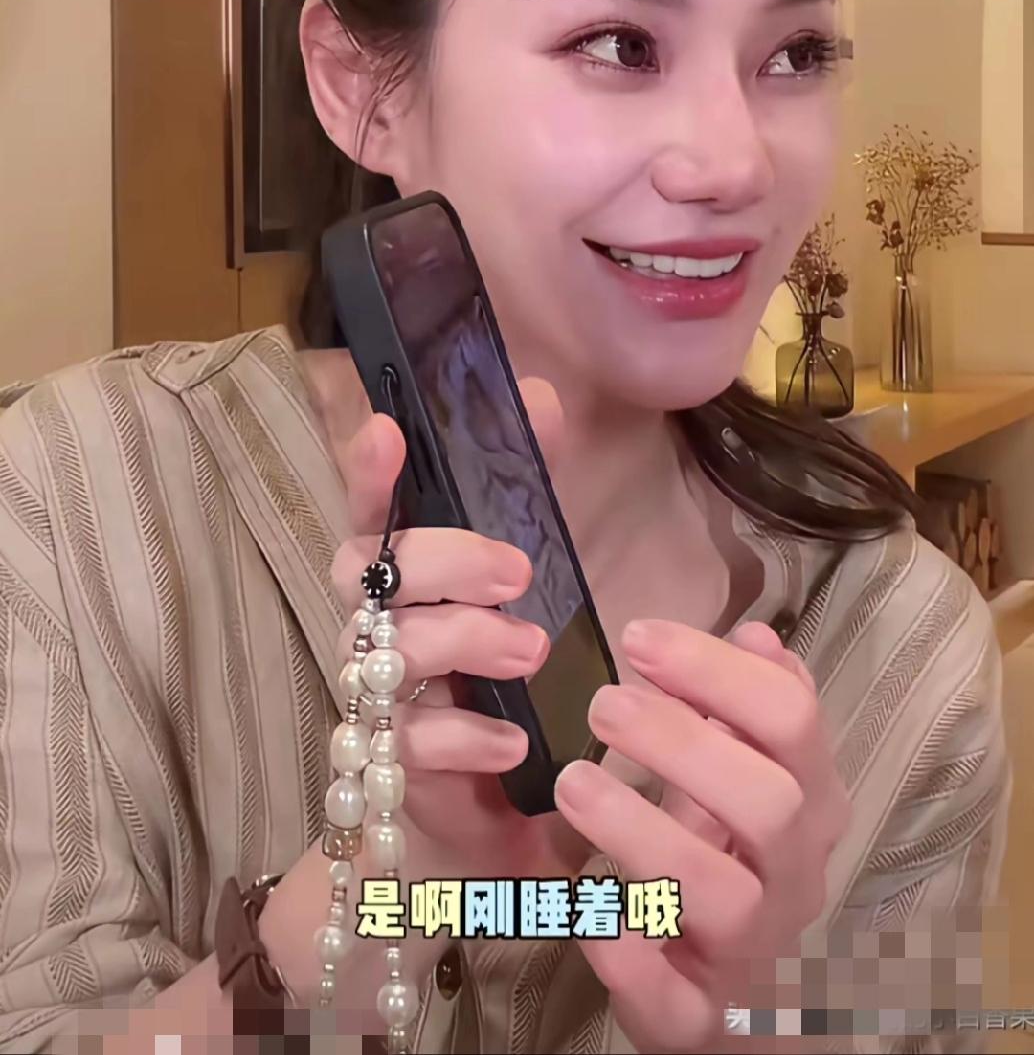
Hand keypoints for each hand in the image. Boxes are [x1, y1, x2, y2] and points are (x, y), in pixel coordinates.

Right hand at [328, 377, 586, 881]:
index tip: (384, 431)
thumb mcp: (527, 573)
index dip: (368, 472)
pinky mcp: (396, 766)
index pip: (372, 511)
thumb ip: (530, 484)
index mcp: (402, 573)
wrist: (486, 811)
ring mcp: (376, 694)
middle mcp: (372, 625)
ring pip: (386, 651)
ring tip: (531, 651)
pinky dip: (467, 737)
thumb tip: (543, 397)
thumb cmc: (498, 672)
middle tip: (517, 571)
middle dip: (441, 562)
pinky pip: (414, 742)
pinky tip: (513, 741)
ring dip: (463, 642)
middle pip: (368, 574)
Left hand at [553, 619, 850, 1052]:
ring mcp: (754, 951)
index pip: (790, 719)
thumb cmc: (730, 859)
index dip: (716, 670)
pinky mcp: (699, 1019)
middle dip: (683, 743)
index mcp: (811, 801)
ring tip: (572, 782)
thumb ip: (749, 707)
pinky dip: (627, 952)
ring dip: (644, 832)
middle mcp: (796, 875)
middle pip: (768, 803)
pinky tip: (583, 905)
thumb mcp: (745, 777)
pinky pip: (673, 999)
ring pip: (723, 897)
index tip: (637, 636)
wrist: (735, 1004)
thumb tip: (758, 632)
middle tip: (602, 702)